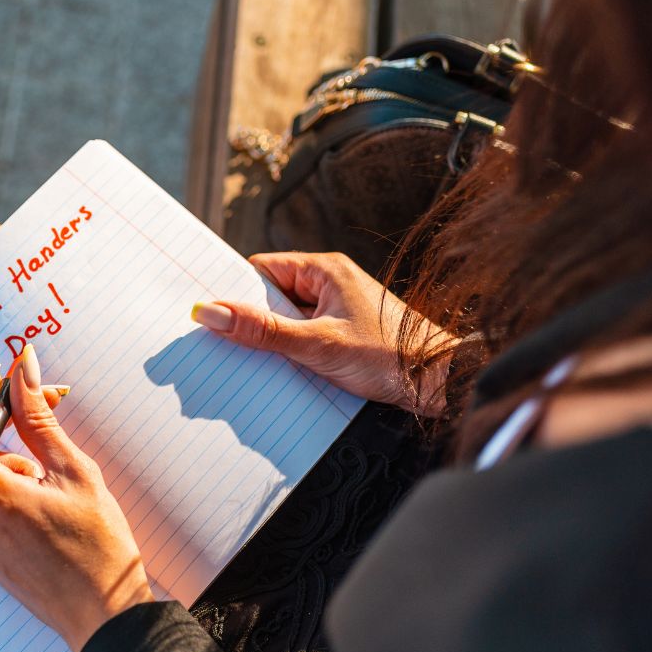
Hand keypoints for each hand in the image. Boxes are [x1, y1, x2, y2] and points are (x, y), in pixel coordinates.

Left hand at [0, 346, 154, 651]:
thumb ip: (39, 417)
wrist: (102, 615)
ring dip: (11, 457)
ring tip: (54, 474)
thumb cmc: (95, 546)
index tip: (8, 385)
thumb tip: (22, 369)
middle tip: (45, 411)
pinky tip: (50, 497)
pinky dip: (12, 484)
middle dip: (1, 424)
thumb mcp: (73, 470)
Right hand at [191, 252, 455, 416]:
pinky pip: (303, 337)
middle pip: (271, 297)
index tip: (209, 313)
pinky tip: (283, 372)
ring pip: (287, 321)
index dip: (235, 291)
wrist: (442, 382)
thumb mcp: (316, 344)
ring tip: (258, 362)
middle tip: (225, 345)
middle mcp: (330, 284)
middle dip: (251, 321)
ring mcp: (337, 310)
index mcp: (324, 270)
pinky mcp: (343, 333)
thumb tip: (210, 313)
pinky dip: (291, 353)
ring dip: (272, 341)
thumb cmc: (389, 357)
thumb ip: (262, 331)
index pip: (261, 269)